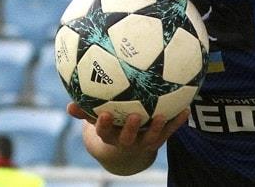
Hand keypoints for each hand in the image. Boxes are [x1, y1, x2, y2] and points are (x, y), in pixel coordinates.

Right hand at [67, 102, 188, 152]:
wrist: (128, 149)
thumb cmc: (110, 126)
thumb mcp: (96, 120)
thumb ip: (84, 112)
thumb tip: (68, 106)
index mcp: (111, 136)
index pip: (104, 132)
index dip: (103, 125)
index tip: (104, 114)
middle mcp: (127, 141)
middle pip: (128, 138)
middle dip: (130, 128)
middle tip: (134, 115)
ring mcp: (144, 142)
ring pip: (151, 138)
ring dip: (157, 127)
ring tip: (162, 115)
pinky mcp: (159, 139)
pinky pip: (169, 131)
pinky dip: (177, 121)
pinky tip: (186, 108)